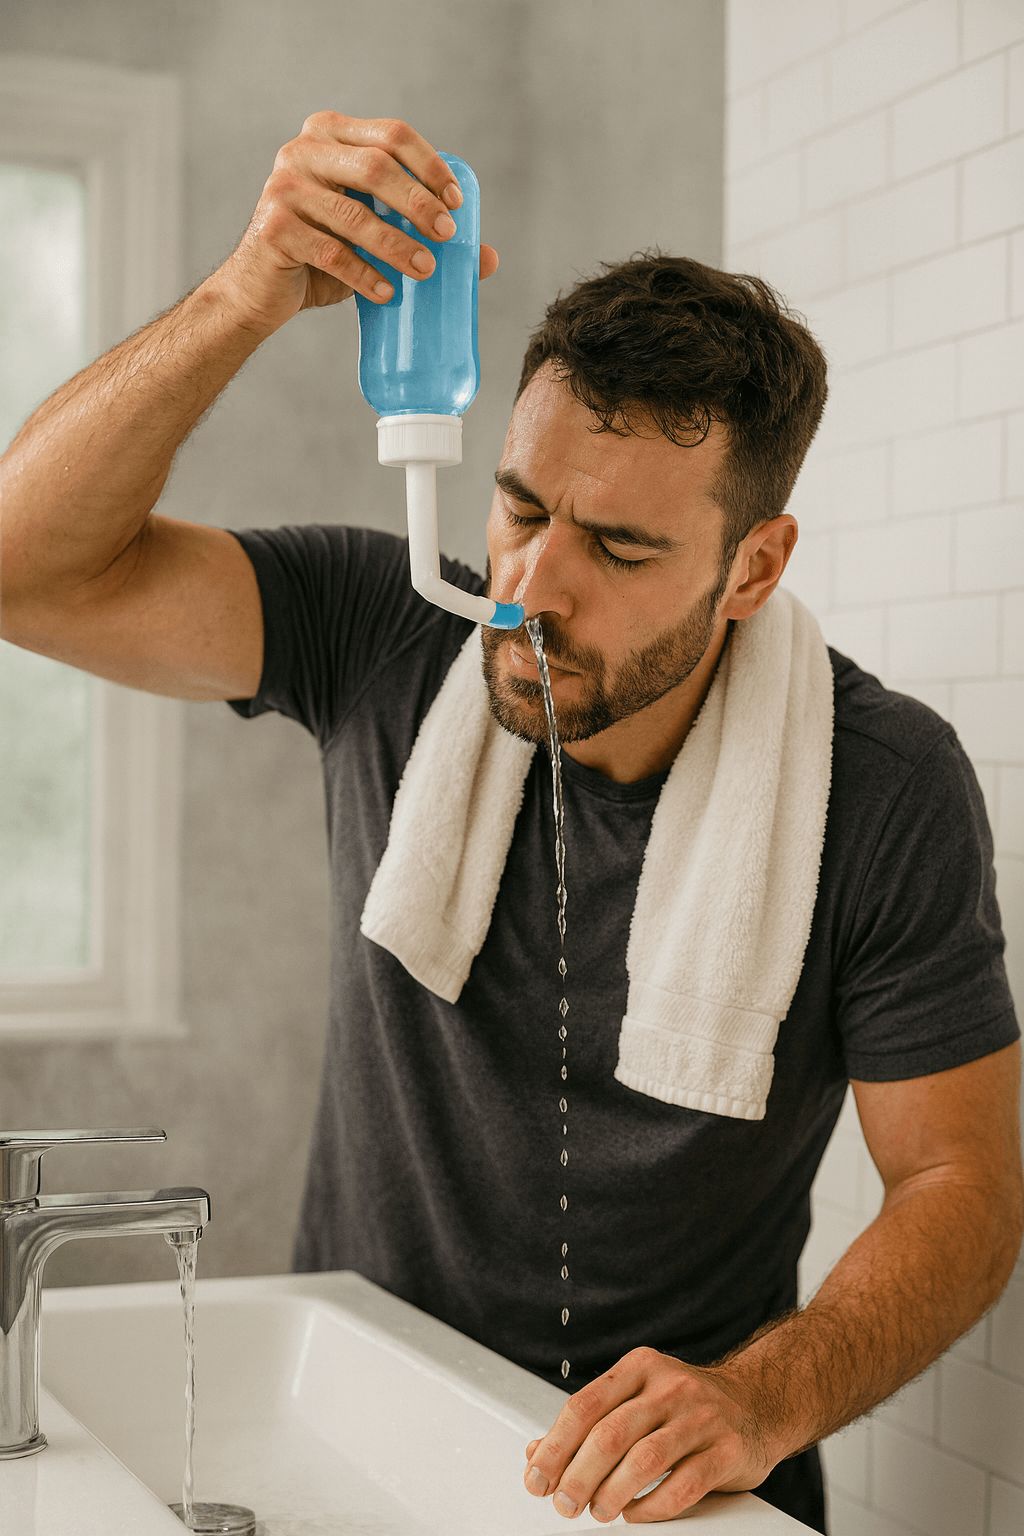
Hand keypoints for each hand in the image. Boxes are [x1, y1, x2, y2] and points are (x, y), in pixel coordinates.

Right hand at [215, 110, 499, 333]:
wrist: (259, 290)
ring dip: (397, 244)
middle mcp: (302, 152)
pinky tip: (388, 294)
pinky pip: (330, 253)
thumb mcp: (372, 237)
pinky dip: (365, 275)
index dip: (429, 165)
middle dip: (419, 202)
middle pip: (376, 166)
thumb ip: (417, 234)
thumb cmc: (323, 257)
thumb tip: (489, 258)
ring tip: (425, 270)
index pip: (391, 134)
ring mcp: (283, 188)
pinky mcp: (272, 229)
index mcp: (330, 135)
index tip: (456, 203)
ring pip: (355, 214)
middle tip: (447, 236)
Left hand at [522, 1346, 777, 1523]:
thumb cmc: (687, 1406)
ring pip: (645, 1459)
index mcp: (641, 1367)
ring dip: (612, 1493)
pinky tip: (636, 1512)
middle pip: (610, 1434)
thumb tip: (537, 1453)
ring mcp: (702, 1416)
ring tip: (599, 1512)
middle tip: (564, 1504)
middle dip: (578, 1476)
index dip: (554, 1447)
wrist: (758, 1403)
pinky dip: (652, 1506)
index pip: (585, 1406)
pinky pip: (683, 1485)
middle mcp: (671, 1386)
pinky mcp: (728, 1449)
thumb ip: (591, 1424)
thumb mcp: (637, 1399)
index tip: (536, 1478)